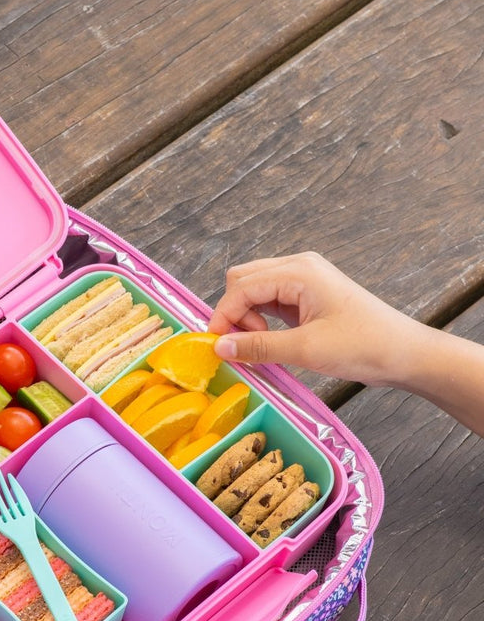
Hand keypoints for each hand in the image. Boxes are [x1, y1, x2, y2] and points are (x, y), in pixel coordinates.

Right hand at [208, 252, 421, 384]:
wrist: (404, 353)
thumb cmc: (364, 346)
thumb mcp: (306, 349)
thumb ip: (259, 346)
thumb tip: (218, 347)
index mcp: (299, 271)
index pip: (241, 287)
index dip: (223, 316)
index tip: (215, 347)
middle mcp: (299, 267)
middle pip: (243, 281)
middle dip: (234, 313)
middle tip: (244, 346)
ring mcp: (304, 280)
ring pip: (254, 290)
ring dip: (247, 318)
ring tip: (261, 346)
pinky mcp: (308, 295)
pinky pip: (270, 301)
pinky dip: (261, 320)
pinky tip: (269, 342)